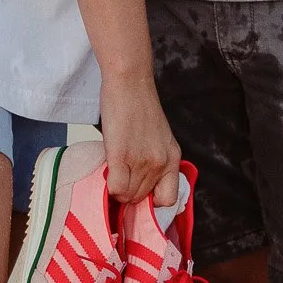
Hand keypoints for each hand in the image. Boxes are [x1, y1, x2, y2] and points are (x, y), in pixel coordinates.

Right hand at [99, 70, 182, 208]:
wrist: (130, 82)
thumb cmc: (139, 105)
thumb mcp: (158, 136)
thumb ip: (154, 159)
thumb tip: (138, 183)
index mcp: (173, 158)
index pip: (167, 199)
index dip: (151, 200)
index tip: (139, 191)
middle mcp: (161, 163)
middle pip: (141, 198)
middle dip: (129, 190)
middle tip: (121, 172)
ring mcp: (143, 161)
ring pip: (127, 195)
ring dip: (118, 186)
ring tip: (115, 165)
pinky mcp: (122, 156)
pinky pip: (115, 187)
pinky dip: (109, 184)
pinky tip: (109, 167)